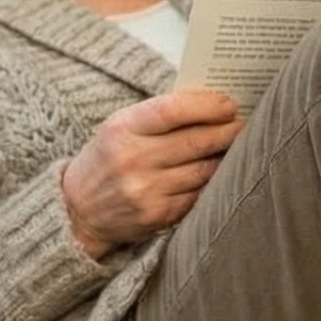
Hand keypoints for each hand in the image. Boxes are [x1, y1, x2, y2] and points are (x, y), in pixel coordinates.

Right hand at [60, 90, 243, 259]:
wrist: (78, 209)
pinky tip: (219, 173)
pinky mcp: (158, 215)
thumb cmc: (108, 158)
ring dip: (225, 158)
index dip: (208, 106)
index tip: (229, 105)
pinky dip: (212, 182)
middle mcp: (133, 159)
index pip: (174, 110)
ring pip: (204, 170)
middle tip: (243, 125)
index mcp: (122, 128)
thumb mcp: (121, 128)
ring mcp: (146, 190)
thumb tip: (213, 105)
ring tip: (236, 148)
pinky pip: (199, 194)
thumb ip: (160, 116)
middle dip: (227, 132)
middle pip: (196, 141)